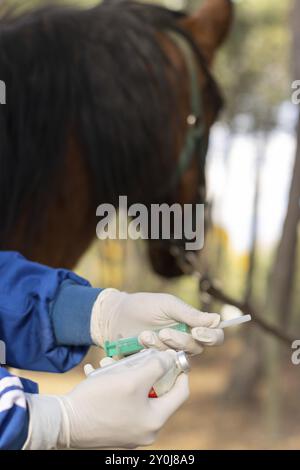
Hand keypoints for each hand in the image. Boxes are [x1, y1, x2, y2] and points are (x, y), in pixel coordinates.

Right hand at [24, 349, 188, 449]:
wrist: (62, 422)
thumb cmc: (99, 400)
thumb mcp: (132, 378)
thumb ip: (156, 366)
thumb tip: (171, 358)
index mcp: (155, 420)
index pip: (180, 392)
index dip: (179, 370)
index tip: (172, 354)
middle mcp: (145, 430)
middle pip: (156, 392)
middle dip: (144, 369)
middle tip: (134, 356)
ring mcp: (129, 431)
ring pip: (136, 394)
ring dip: (125, 375)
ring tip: (108, 364)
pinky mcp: (114, 427)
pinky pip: (122, 401)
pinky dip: (114, 386)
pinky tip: (98, 374)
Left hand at [91, 289, 223, 354]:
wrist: (116, 316)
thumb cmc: (143, 306)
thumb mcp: (167, 305)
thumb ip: (190, 314)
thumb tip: (217, 319)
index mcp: (192, 325)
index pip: (214, 336)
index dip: (211, 337)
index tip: (197, 332)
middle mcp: (185, 341)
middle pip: (196, 349)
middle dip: (180, 341)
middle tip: (163, 332)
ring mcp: (170, 354)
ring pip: (178, 358)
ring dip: (162, 346)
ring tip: (145, 335)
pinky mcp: (156, 364)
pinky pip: (161, 366)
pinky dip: (151, 353)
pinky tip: (140, 342)